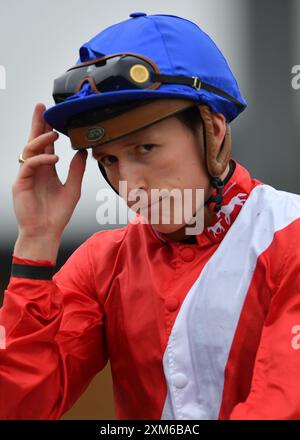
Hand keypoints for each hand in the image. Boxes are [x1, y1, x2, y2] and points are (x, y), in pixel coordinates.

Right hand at [12, 103, 87, 239]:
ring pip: (29, 150)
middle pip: (34, 142)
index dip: (48, 130)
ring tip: (53, 135)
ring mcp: (26, 176)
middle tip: (42, 108)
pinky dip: (41, 159)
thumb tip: (82, 151)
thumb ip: (77, 170)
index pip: (46, 146)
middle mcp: (35, 170)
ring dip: (41, 140)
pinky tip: (54, 158)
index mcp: (46, 170)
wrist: (46, 233)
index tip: (54, 116)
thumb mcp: (73, 188)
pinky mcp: (20, 183)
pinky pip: (28, 164)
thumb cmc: (57, 214)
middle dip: (37, 124)